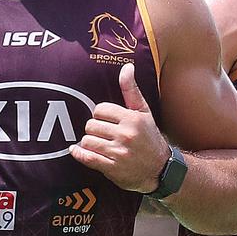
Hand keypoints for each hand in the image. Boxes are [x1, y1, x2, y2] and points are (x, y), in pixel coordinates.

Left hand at [71, 64, 170, 192]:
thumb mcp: (144, 112)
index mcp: (132, 119)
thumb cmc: (149, 137)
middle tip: (102, 134)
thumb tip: (127, 66)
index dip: (100, 115)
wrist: (160, 169)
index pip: (100, 109)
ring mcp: (119, 153)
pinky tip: (76, 151)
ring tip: (98, 143)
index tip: (106, 121)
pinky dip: (78, 154)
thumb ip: (131, 89)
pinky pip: (87, 158)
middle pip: (91, 125)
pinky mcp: (112, 168)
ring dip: (89, 142)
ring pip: (87, 141)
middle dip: (94, 129)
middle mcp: (126, 135)